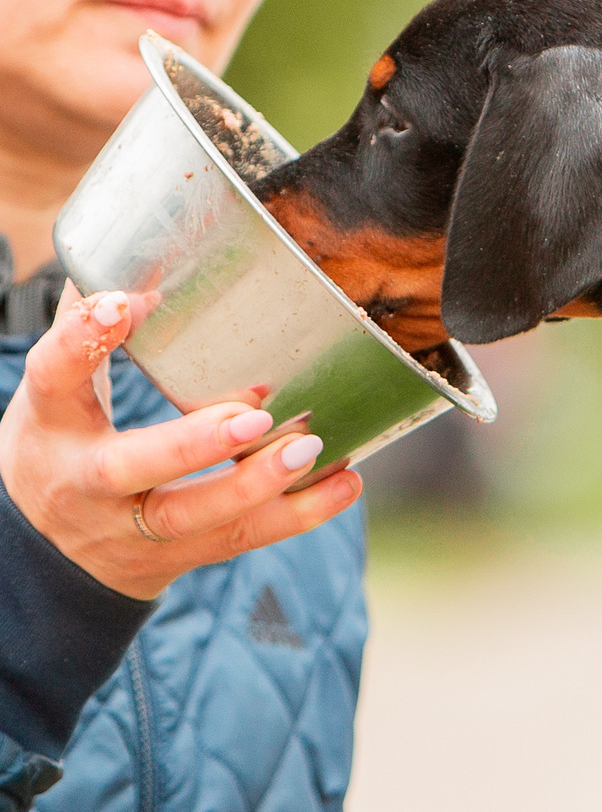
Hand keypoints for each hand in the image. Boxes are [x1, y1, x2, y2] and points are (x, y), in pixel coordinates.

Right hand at [0, 284, 357, 597]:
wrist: (46, 556)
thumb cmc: (62, 449)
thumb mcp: (57, 396)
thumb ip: (90, 333)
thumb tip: (129, 256)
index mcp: (51, 426)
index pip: (54, 379)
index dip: (82, 341)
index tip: (124, 302)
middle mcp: (86, 483)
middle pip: (129, 467)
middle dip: (192, 444)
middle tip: (254, 415)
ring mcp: (133, 528)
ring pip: (193, 517)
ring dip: (257, 485)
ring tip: (312, 447)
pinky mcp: (179, 555)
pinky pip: (240, 538)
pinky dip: (299, 514)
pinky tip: (345, 482)